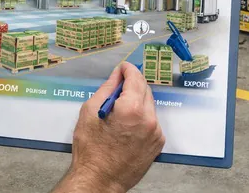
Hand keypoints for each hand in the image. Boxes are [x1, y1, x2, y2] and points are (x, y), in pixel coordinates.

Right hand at [53, 62, 164, 192]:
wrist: (100, 179)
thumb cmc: (91, 149)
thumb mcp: (90, 111)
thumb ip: (107, 89)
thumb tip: (117, 75)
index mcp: (132, 109)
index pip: (135, 78)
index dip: (128, 69)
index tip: (123, 68)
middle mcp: (149, 119)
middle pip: (145, 89)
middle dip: (132, 85)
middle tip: (117, 87)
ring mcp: (156, 132)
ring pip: (149, 105)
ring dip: (137, 102)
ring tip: (119, 111)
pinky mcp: (158, 143)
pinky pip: (151, 120)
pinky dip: (141, 117)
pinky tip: (126, 125)